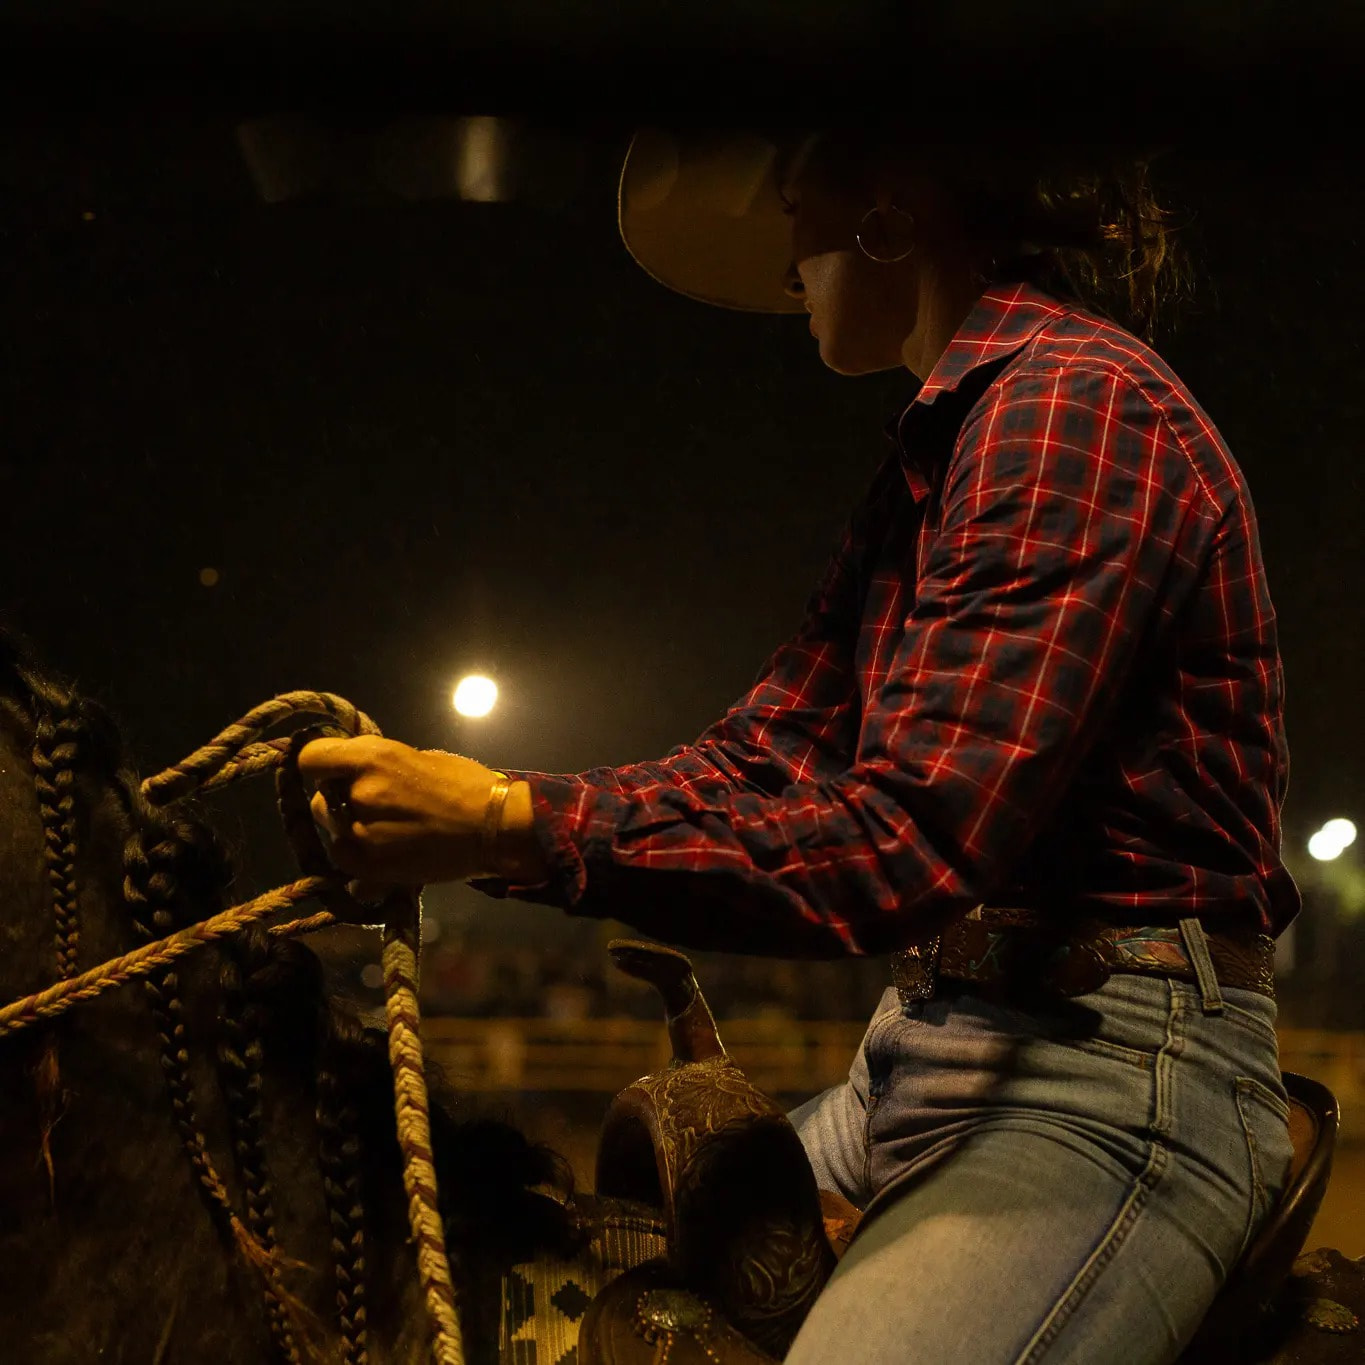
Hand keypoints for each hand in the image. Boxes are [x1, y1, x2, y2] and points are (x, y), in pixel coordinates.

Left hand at [298, 735, 501, 883]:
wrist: (495, 827)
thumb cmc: (465, 784)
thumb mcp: (417, 757)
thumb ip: (377, 765)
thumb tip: (353, 772)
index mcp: (371, 758)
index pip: (310, 758)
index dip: (319, 765)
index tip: (331, 773)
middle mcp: (359, 794)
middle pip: (320, 799)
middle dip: (339, 801)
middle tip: (372, 806)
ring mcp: (360, 834)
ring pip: (333, 832)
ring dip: (349, 830)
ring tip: (385, 832)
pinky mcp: (368, 868)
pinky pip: (345, 861)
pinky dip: (359, 859)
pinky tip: (386, 854)